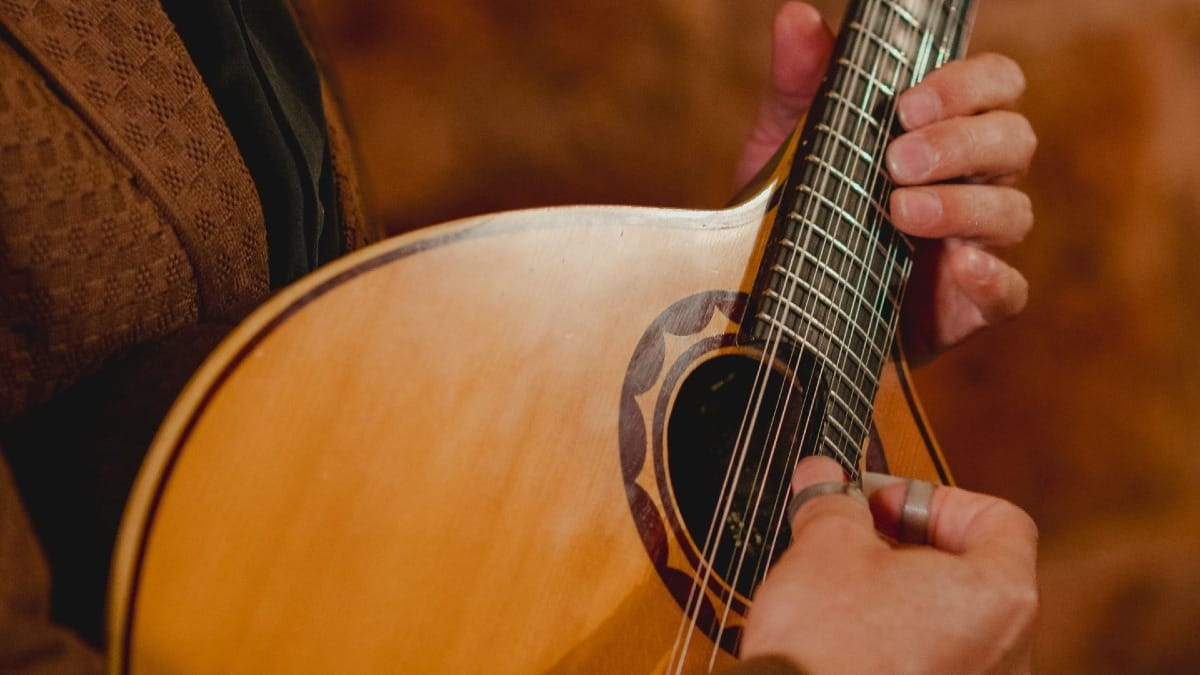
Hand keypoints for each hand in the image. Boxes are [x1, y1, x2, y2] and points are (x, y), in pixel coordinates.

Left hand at [735, 3, 1036, 364]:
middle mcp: (971, 181)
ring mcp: (974, 244)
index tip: (907, 106)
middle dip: (961, 143)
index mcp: (942, 131)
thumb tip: (797, 15)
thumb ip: (800, 83)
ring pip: (1014, 212)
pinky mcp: (967, 305)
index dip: (966, 86)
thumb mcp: (787, 145)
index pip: (994, 85)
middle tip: (897, 160)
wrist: (779, 302)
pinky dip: (990, 279)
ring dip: (963, 206)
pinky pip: (1009, 291)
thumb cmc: (801, 213)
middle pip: (1015, 140)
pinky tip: (957, 267)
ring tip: (899, 211)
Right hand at [740, 457, 1038, 673]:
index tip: (881, 503)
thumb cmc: (832, 650)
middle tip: (854, 540)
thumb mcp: (826, 547)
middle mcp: (1009, 653)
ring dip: (897, 598)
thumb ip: (834, 503)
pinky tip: (844, 642)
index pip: (999, 519)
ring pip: (948, 625)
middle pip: (972, 573)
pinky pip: (930, 665)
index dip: (932, 498)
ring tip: (840, 593)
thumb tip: (823, 478)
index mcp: (1001, 596)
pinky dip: (893, 645)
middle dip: (906, 547)